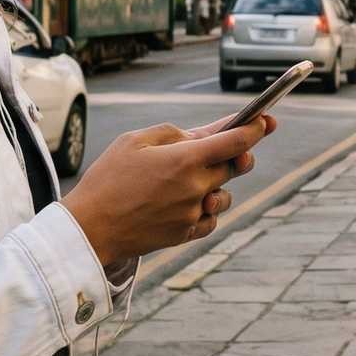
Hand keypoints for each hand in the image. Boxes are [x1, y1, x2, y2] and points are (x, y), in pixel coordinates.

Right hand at [61, 116, 270, 265]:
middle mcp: (195, 188)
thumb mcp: (135, 141)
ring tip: (190, 180)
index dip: (256, 129)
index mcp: (185, 160)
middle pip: (235, 167)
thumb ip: (174, 133)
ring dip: (217, 184)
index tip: (266, 120)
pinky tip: (185, 203)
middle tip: (225, 148)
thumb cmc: (107, 179)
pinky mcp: (185, 235)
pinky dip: (206, 209)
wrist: (90, 228)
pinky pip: (210, 219)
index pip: (236, 141)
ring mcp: (192, 214)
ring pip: (224, 195)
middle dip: (235, 154)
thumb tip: (203, 135)